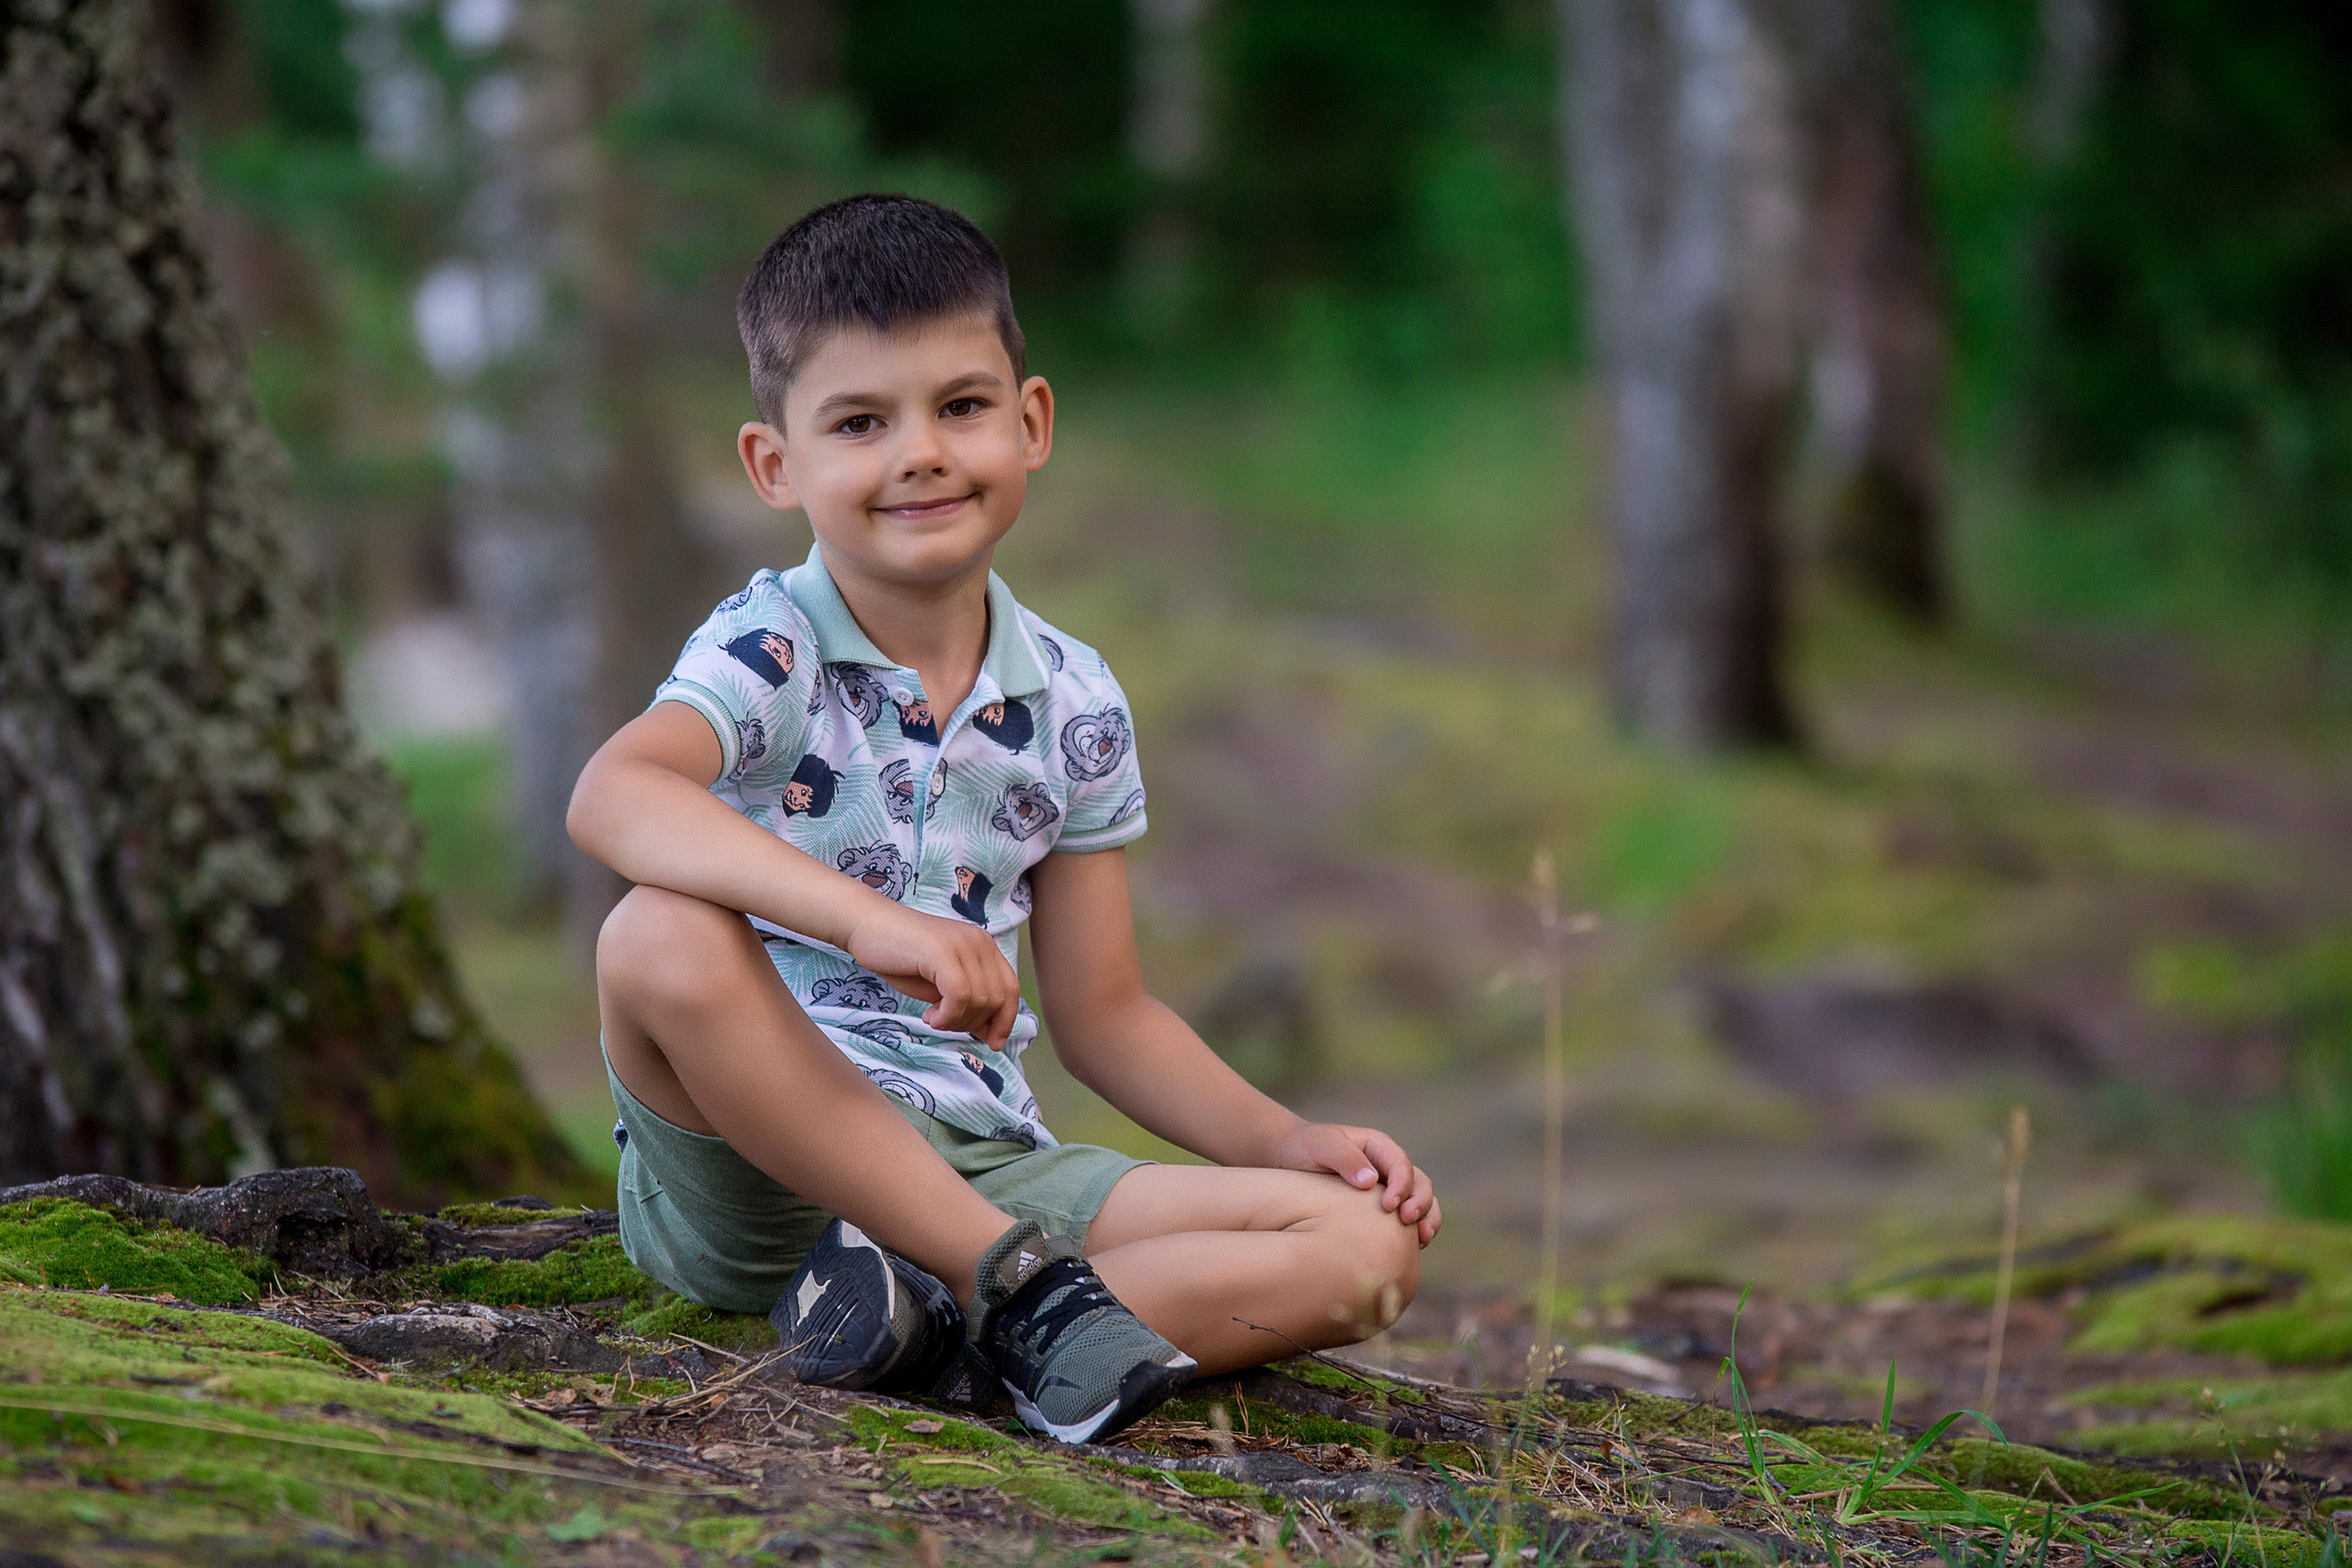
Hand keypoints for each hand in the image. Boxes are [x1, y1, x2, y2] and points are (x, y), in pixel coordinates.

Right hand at [844, 902, 1021, 1049]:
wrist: (867, 926)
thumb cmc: (901, 957)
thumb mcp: (941, 985)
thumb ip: (967, 1002)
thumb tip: (991, 1034)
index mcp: (984, 947)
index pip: (1011, 989)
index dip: (1006, 1020)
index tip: (993, 1044)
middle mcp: (980, 942)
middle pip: (997, 999)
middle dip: (973, 1024)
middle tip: (944, 1024)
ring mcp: (963, 944)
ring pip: (979, 1001)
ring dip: (956, 1022)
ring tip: (933, 1018)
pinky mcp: (942, 951)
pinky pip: (959, 996)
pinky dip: (947, 1016)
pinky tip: (929, 1015)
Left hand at [1272, 1121, 1441, 1245]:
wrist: (1289, 1159)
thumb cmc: (1305, 1148)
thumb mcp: (1322, 1146)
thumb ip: (1346, 1159)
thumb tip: (1371, 1181)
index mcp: (1378, 1147)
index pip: (1401, 1165)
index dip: (1401, 1185)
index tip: (1389, 1206)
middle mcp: (1388, 1167)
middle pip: (1419, 1182)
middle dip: (1420, 1202)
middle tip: (1408, 1221)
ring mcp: (1388, 1187)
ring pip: (1421, 1200)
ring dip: (1427, 1217)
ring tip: (1423, 1238)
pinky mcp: (1382, 1208)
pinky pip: (1408, 1217)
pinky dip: (1417, 1229)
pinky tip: (1414, 1246)